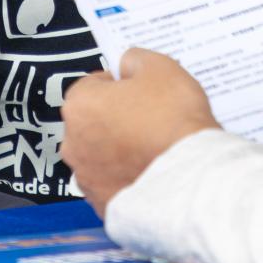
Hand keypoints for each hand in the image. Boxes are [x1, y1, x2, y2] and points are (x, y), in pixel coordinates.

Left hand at [61, 48, 218, 218]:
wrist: (189, 177)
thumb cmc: (173, 122)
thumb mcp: (161, 67)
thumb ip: (135, 58)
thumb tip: (127, 64)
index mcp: (80, 105)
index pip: (93, 84)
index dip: (121, 85)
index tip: (141, 90)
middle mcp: (73, 143)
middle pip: (94, 120)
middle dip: (117, 117)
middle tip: (151, 117)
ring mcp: (86, 177)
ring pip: (101, 153)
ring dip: (120, 148)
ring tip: (155, 145)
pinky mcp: (101, 203)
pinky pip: (112, 182)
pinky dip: (126, 175)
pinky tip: (152, 168)